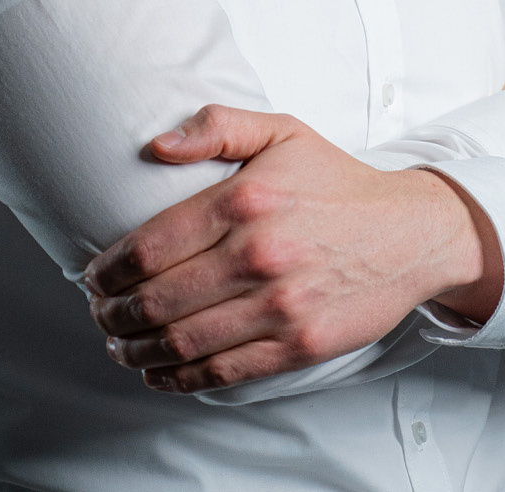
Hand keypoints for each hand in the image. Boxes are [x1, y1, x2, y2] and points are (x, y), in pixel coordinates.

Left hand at [83, 105, 501, 393]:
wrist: (411, 232)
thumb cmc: (338, 182)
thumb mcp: (282, 132)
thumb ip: (218, 127)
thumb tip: (157, 145)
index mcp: (245, 200)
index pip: (150, 246)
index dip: (108, 268)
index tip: (93, 275)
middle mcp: (258, 254)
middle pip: (158, 299)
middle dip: (113, 312)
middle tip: (98, 313)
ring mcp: (279, 305)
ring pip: (182, 341)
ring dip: (136, 349)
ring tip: (118, 344)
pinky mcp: (299, 344)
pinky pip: (222, 371)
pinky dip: (178, 378)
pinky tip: (158, 371)